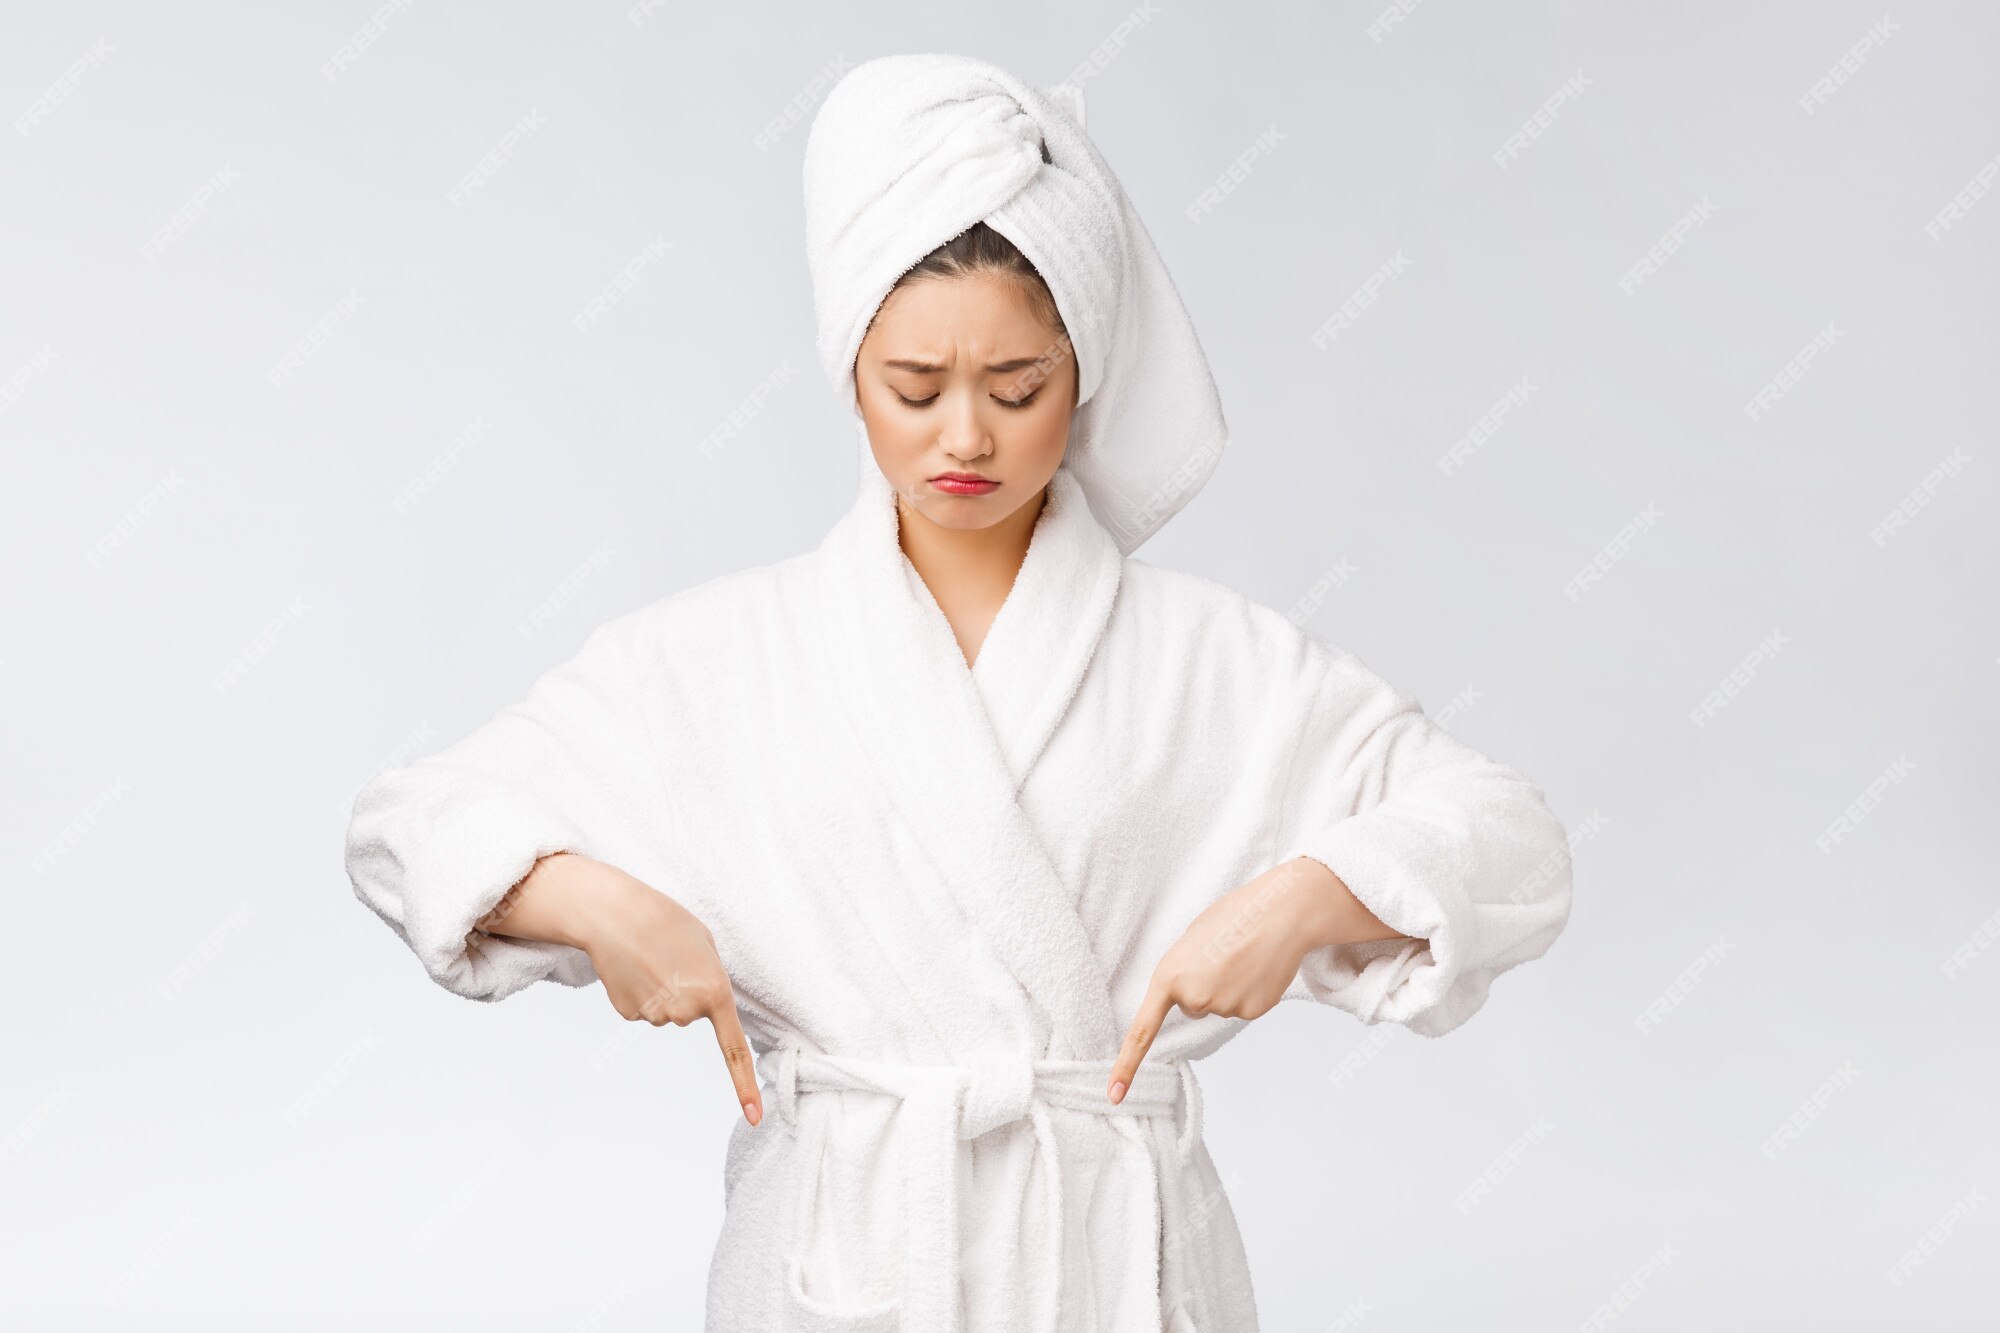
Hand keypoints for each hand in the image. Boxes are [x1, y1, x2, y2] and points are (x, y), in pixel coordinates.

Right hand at [564, 865, 764, 1127]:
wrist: (614, 913)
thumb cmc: (665, 921)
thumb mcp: (704, 945)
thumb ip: (711, 980)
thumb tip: (696, 1008)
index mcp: (715, 993)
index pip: (735, 1050)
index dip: (746, 1085)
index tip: (756, 1117)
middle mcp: (687, 1013)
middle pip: (689, 1015)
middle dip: (683, 989)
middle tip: (670, 958)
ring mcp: (655, 1017)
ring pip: (664, 1012)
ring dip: (659, 988)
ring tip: (650, 958)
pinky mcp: (629, 1014)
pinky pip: (642, 1008)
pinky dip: (638, 990)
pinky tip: (631, 967)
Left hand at [1106, 857, 1397, 1103]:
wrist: (1281, 912)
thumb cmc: (1234, 917)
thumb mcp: (1193, 939)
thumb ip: (1182, 972)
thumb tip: (1193, 999)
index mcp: (1168, 975)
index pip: (1142, 1030)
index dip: (1126, 1066)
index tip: (1114, 1095)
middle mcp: (1193, 997)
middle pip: (1192, 1008)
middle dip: (1204, 984)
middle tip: (1222, 954)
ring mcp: (1223, 1007)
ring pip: (1218, 1007)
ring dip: (1228, 986)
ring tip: (1242, 955)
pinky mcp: (1251, 1012)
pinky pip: (1241, 1008)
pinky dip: (1249, 991)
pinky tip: (1258, 969)